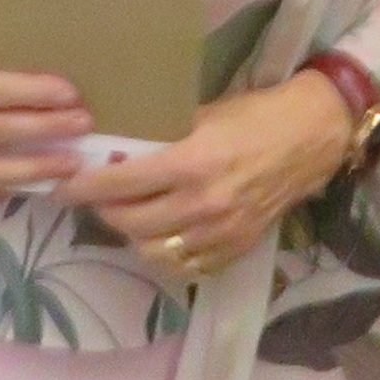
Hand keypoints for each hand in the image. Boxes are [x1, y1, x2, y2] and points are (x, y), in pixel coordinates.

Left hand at [63, 72, 358, 284]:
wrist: (312, 137)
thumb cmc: (256, 115)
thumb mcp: (203, 115)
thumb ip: (161, 138)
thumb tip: (116, 152)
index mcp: (192, 163)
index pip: (121, 183)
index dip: (86, 187)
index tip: (67, 185)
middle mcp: (203, 204)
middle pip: (130, 222)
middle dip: (104, 210)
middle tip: (96, 198)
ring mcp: (221, 232)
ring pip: (152, 250)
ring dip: (131, 234)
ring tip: (127, 215)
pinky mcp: (236, 248)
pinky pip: (184, 265)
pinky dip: (163, 253)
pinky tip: (159, 235)